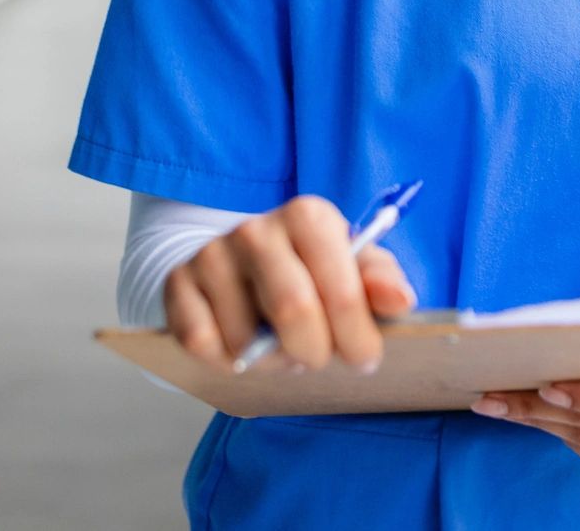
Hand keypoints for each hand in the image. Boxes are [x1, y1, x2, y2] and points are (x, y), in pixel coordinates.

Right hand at [163, 195, 416, 371]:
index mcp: (308, 217)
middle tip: (320, 360)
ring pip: (245, 339)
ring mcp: (212, 254)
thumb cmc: (312, 267)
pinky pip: (202, 344)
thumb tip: (401, 301)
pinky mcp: (178, 283)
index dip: (357, 337)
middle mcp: (256, 229)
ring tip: (281, 349)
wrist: (243, 259)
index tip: (366, 359)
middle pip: (293, 313)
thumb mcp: (353, 265)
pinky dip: (226, 361)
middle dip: (315, 353)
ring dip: (269, 362)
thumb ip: (381, 282)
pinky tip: (242, 347)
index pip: (340, 291)